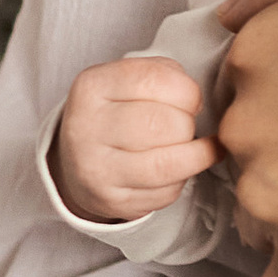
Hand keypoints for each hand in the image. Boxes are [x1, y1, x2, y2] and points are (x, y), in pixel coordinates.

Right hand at [55, 56, 214, 223]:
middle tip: (184, 125)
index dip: (188, 91)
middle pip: (162, 124)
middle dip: (187, 124)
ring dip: (194, 155)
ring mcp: (95, 169)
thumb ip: (164, 76)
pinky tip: (174, 169)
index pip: (155, 80)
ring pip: (168, 164)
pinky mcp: (112, 200)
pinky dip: (182, 179)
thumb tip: (197, 102)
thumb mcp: (129, 81)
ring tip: (195, 148)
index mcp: (92, 87)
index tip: (190, 99)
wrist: (80, 162)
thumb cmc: (117, 113)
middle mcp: (86, 128)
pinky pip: (167, 192)